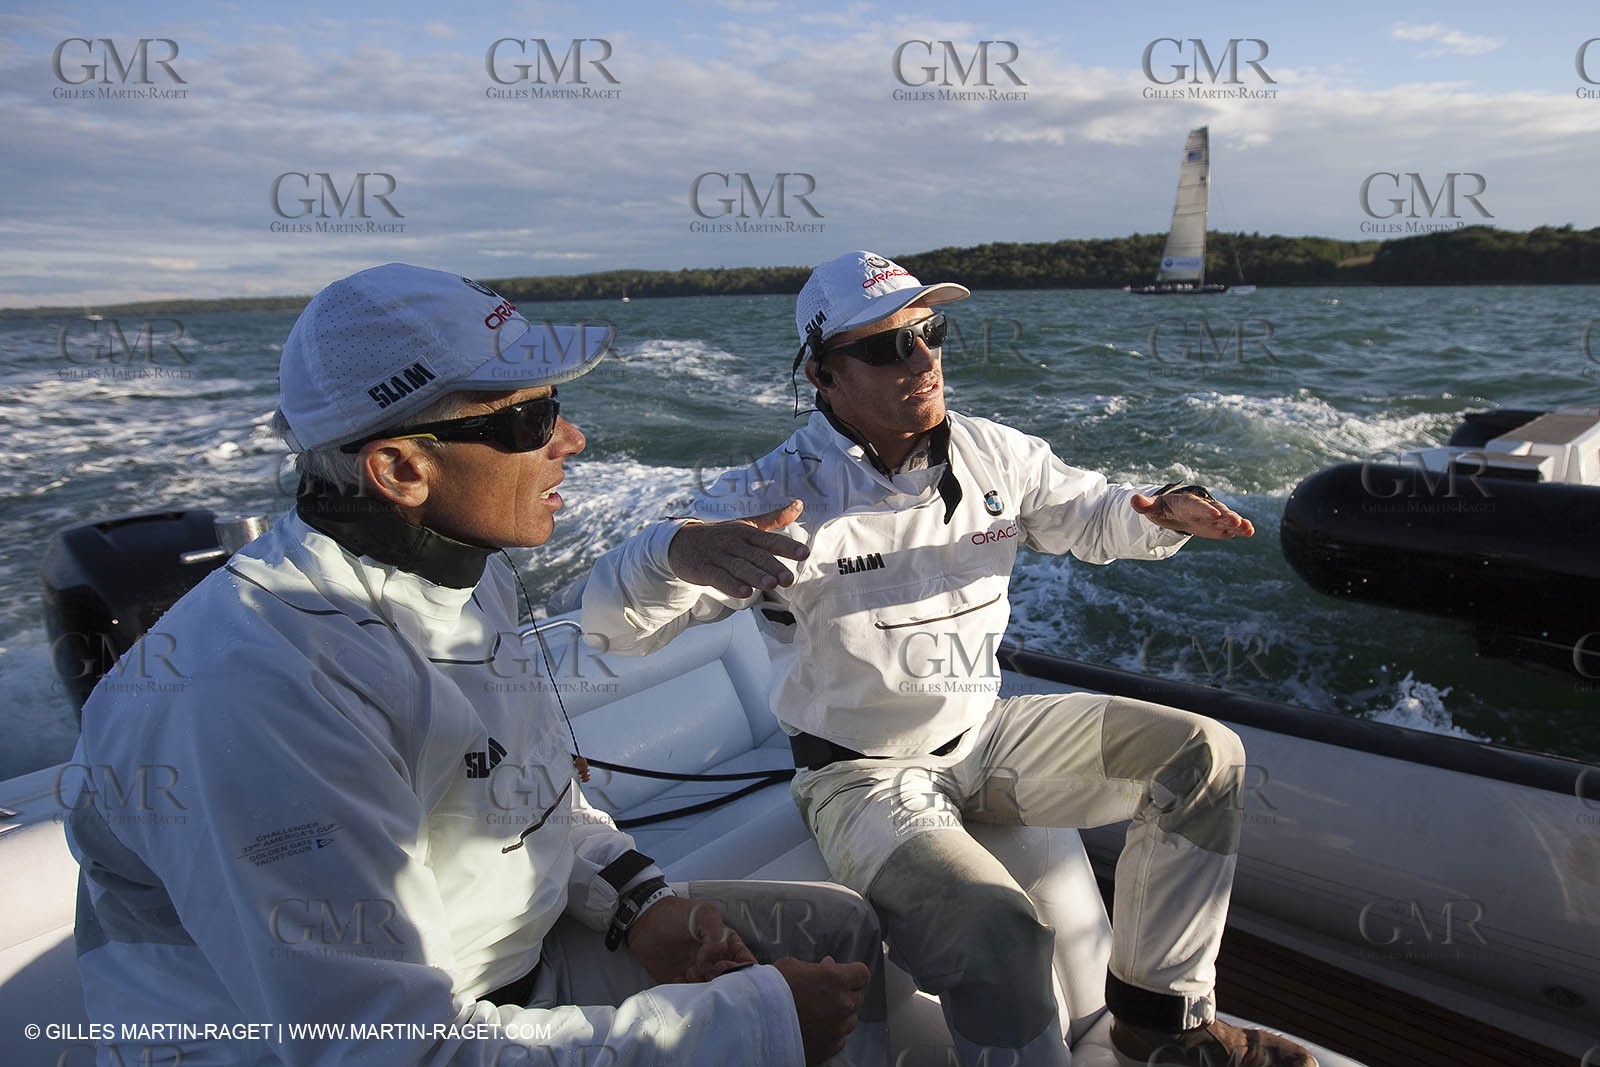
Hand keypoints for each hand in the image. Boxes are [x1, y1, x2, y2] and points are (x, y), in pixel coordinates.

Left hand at [627, 896, 756, 983]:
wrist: (644, 922)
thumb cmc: (676, 914)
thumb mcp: (704, 913)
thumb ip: (717, 935)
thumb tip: (713, 961)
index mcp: (727, 945)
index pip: (746, 964)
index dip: (740, 970)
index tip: (722, 967)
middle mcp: (716, 962)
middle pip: (730, 982)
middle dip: (720, 982)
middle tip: (703, 972)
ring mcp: (699, 975)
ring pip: (711, 992)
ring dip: (702, 987)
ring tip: (688, 973)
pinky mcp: (682, 984)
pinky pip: (690, 996)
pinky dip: (686, 992)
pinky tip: (677, 978)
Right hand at [667, 499, 808, 596]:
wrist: (681, 542)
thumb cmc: (720, 535)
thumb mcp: (746, 524)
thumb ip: (773, 519)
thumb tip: (799, 504)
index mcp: (746, 532)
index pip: (770, 540)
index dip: (787, 546)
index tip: (804, 553)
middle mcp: (734, 543)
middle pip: (756, 555)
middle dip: (773, 566)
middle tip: (788, 579)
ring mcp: (719, 556)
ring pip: (739, 567)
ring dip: (755, 576)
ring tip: (771, 585)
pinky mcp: (704, 569)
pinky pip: (719, 578)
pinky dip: (731, 585)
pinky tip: (744, 592)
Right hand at [773, 956, 868, 1066]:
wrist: (758, 1023)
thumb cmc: (772, 990)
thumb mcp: (792, 965)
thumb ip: (815, 967)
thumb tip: (828, 966)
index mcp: (836, 980)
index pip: (862, 974)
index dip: (853, 973)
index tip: (844, 975)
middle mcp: (843, 1005)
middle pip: (858, 997)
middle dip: (845, 993)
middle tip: (825, 993)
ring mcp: (838, 1029)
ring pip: (850, 1020)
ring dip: (840, 1015)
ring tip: (818, 1013)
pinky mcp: (829, 1048)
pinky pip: (839, 1039)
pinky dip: (831, 1034)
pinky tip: (815, 1029)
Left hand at [1131, 489, 1253, 539]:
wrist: (1175, 511)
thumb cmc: (1163, 508)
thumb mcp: (1153, 507)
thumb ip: (1145, 504)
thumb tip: (1133, 500)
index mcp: (1186, 502)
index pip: (1196, 505)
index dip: (1204, 509)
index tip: (1214, 513)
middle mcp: (1203, 507)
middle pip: (1215, 510)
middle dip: (1226, 515)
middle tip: (1236, 521)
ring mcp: (1213, 516)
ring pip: (1226, 518)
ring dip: (1237, 522)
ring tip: (1248, 528)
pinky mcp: (1219, 525)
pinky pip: (1230, 527)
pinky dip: (1240, 529)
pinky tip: (1250, 532)